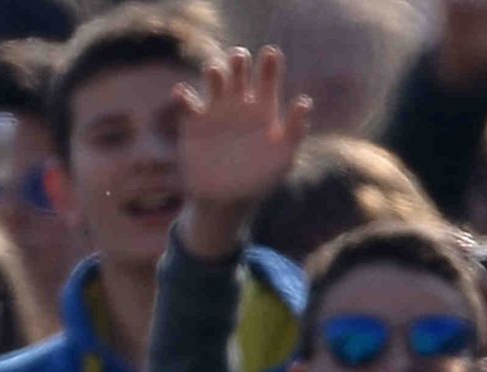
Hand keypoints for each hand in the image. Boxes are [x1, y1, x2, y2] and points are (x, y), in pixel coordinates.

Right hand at [175, 48, 311, 257]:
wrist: (227, 201)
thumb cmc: (259, 179)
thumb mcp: (283, 157)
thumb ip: (294, 130)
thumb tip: (304, 101)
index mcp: (264, 108)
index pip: (268, 79)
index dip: (270, 65)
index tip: (271, 53)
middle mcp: (239, 103)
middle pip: (238, 71)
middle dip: (238, 61)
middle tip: (239, 57)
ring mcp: (215, 111)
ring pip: (214, 81)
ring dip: (214, 72)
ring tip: (214, 72)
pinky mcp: (193, 124)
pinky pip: (187, 103)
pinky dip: (182, 96)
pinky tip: (182, 93)